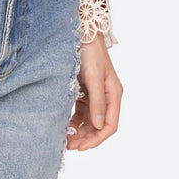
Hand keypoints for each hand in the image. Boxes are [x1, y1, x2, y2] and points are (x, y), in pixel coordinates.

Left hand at [66, 31, 122, 150]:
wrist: (82, 31)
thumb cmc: (90, 52)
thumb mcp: (93, 77)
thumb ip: (96, 102)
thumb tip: (98, 127)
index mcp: (113, 94)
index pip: (109, 125)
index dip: (97, 138)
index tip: (82, 147)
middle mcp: (106, 96)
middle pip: (99, 125)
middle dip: (86, 138)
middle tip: (70, 147)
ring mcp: (96, 94)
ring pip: (90, 120)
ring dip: (80, 131)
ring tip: (66, 141)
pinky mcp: (85, 90)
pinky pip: (82, 111)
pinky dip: (75, 120)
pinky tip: (66, 126)